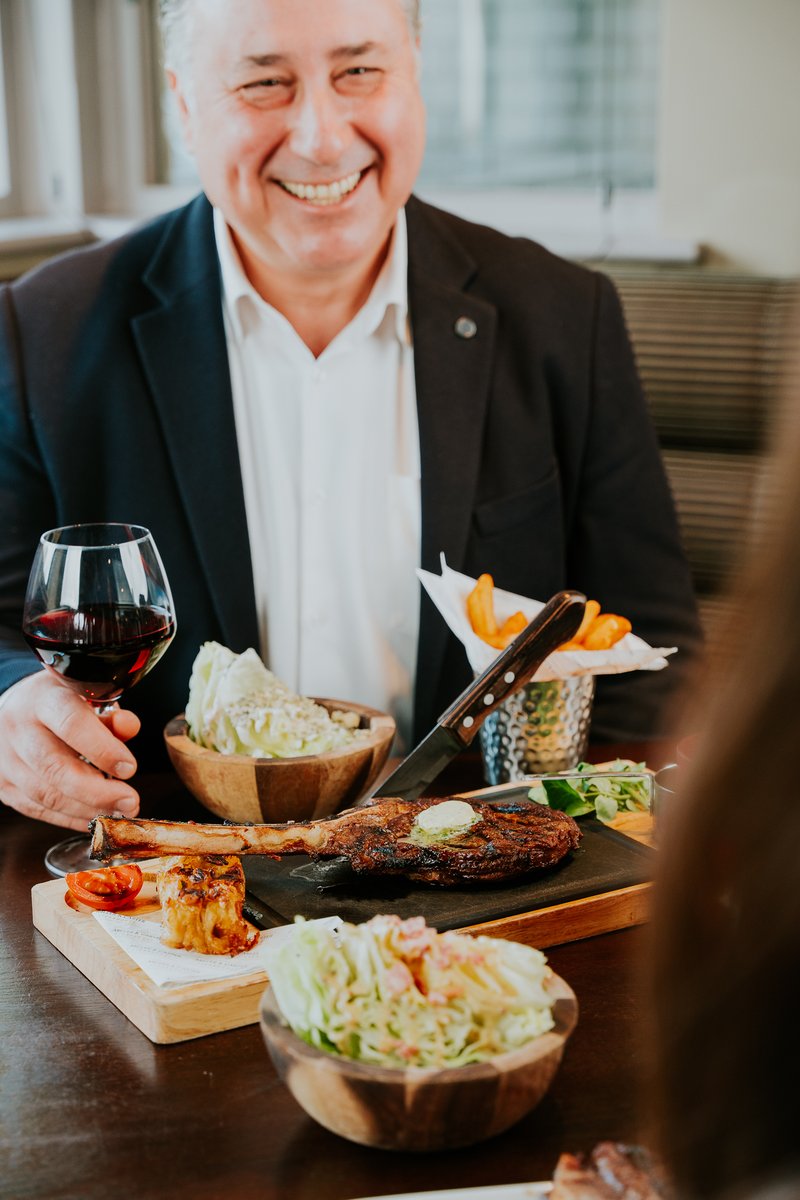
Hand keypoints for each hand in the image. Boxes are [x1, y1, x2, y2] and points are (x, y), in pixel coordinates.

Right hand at [0, 673, 141, 831]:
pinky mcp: (3, 785)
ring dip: (86, 809)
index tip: (129, 768)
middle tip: (129, 801)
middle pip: (54, 767)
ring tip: (117, 813)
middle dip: (97, 791)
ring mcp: (6, 758)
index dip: (103, 750)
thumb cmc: (58, 704)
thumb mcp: (85, 696)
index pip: (72, 724)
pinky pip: (37, 809)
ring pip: (45, 794)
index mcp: (43, 697)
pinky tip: (94, 817)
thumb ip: (110, 715)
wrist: (16, 709)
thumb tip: (129, 726)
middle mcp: (18, 727)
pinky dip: (70, 818)